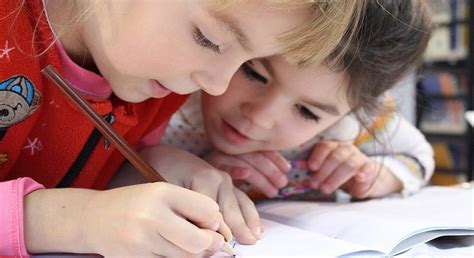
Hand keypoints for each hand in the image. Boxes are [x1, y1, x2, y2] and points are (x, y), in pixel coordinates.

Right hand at [24, 184, 225, 255]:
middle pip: (200, 242)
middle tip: (208, 241)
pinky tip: (166, 249)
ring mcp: (142, 242)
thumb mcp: (161, 193)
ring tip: (182, 242)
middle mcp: (152, 216)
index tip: (206, 221)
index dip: (213, 219)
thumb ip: (191, 207)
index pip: (208, 210)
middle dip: (210, 244)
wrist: (93, 218)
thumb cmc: (134, 204)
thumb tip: (218, 234)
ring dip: (193, 254)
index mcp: (162, 193)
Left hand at [141, 145, 261, 243]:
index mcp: (207, 178)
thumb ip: (184, 208)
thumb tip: (197, 230)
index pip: (213, 211)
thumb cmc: (163, 172)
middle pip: (231, 210)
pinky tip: (256, 228)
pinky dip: (250, 215)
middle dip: (237, 228)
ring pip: (241, 206)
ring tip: (254, 238)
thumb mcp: (168, 189)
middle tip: (244, 245)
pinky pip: (243, 201)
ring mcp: (227, 181)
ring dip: (249, 222)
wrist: (166, 156)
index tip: (218, 244)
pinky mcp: (229, 185)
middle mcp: (221, 179)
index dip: (214, 230)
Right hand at [205, 150, 290, 197]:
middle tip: (282, 185)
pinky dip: (236, 169)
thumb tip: (283, 177)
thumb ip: (256, 172)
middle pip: (255, 156)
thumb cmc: (215, 176)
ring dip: (260, 176)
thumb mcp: (237, 172)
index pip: (260, 149)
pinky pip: (224, 166)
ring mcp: (219, 157)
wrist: (182, 168)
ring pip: (244, 162)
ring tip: (273, 191)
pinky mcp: (208, 166)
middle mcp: (230, 149)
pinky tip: (245, 175)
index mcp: (238, 147)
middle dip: (271, 171)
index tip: (287, 169)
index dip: (276, 158)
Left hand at [307, 140, 400, 197]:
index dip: (317, 156)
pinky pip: (367, 168)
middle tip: (314, 184)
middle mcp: (346, 149)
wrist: (362, 179)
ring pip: (348, 165)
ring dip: (335, 178)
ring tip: (325, 189)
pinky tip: (359, 177)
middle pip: (335, 157)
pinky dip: (363, 172)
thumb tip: (300, 177)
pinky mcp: (369, 167)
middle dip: (323, 172)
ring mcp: (359, 157)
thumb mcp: (326, 171)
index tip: (311, 167)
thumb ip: (316, 171)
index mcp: (333, 146)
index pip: (324, 147)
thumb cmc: (338, 174)